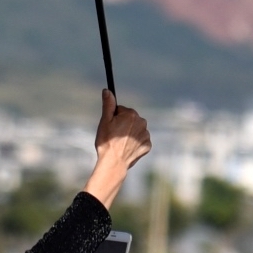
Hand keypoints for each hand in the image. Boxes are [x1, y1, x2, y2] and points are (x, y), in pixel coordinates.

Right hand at [83, 91, 151, 206]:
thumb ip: (108, 105)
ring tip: (120, 143)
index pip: (121, 110)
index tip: (110, 126)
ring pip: (136, 130)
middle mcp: (142, 122)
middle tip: (114, 135)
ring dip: (129, 134)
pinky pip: (140, 140)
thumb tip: (107, 90)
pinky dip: (134, 143)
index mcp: (131, 114)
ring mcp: (146, 134)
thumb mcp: (104, 121)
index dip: (114, 118)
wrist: (113, 162)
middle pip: (130, 119)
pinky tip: (126, 148)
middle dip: (123, 125)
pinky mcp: (148, 145)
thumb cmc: (107, 141)